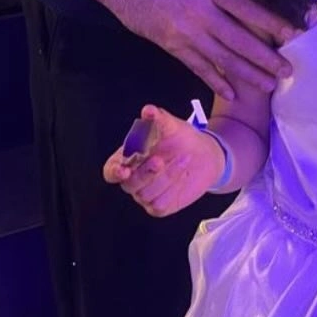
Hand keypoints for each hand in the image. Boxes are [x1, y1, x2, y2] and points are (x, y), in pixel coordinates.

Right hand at [103, 105, 222, 216]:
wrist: (205, 154)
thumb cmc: (181, 138)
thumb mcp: (171, 125)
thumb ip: (158, 118)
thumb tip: (148, 110)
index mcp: (128, 158)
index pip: (111, 170)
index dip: (114, 171)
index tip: (123, 169)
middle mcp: (133, 178)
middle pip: (129, 184)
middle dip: (144, 173)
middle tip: (160, 160)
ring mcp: (146, 194)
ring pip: (146, 194)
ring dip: (166, 177)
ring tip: (183, 159)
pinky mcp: (160, 206)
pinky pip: (160, 204)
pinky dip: (173, 188)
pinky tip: (183, 174)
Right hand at [106, 0, 296, 100]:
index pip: (248, 8)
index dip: (272, 23)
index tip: (294, 34)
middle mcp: (200, 12)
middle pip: (239, 39)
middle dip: (265, 57)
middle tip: (288, 71)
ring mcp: (184, 32)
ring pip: (221, 58)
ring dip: (247, 74)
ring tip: (269, 85)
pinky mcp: (170, 45)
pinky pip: (197, 67)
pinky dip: (215, 80)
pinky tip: (232, 92)